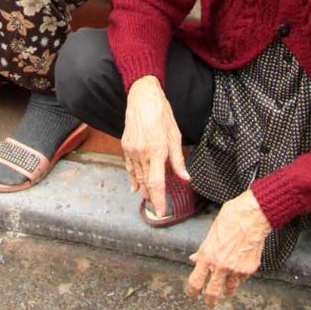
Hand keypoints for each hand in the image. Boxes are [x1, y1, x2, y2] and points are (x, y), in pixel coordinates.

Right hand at [122, 75, 188, 217]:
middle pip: (146, 183)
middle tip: (157, 208)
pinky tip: (134, 187)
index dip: (159, 200)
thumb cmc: (161, 113)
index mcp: (157, 151)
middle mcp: (142, 153)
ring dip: (143, 189)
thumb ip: (178, 159)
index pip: (157, 183)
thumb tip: (185, 178)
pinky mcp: (125, 145)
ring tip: (148, 199)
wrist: (142, 97)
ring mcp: (132, 150)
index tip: (161, 212)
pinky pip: (129, 167)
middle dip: (152, 197)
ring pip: (137, 176)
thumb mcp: (175, 135)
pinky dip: (132, 178)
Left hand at [185, 190, 270, 307]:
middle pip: (213, 294)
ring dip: (226, 289)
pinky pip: (242, 279)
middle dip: (210, 301)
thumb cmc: (230, 219)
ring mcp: (236, 270)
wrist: (251, 217)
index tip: (192, 293)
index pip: (196, 282)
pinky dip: (239, 277)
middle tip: (210, 302)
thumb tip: (194, 259)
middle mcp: (221, 266)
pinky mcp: (249, 269)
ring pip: (229, 289)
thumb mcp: (211, 233)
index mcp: (208, 256)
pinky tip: (238, 267)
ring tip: (225, 286)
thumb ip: (203, 250)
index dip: (192, 291)